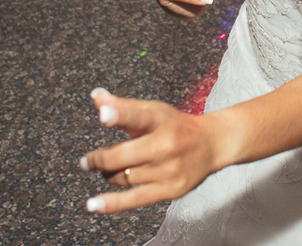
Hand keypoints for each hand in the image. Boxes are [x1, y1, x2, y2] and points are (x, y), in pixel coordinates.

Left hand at [80, 88, 217, 212]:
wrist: (214, 144)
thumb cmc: (176, 125)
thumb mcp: (153, 111)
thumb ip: (123, 106)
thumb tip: (95, 96)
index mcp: (161, 120)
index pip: (138, 117)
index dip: (119, 115)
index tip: (103, 115)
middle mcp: (166, 145)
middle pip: (121, 156)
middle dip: (98, 159)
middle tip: (86, 161)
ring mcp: (169, 169)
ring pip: (123, 177)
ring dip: (108, 174)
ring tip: (109, 169)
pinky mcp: (171, 190)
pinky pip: (135, 199)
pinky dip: (112, 203)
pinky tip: (94, 204)